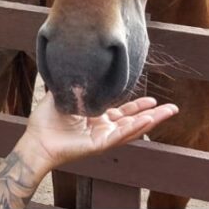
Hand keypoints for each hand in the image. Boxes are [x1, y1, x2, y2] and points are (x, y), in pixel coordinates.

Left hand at [18, 93, 177, 170]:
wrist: (36, 140)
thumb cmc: (46, 121)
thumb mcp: (61, 96)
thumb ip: (71, 83)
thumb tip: (74, 63)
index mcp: (96, 117)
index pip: (123, 111)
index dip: (138, 105)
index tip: (152, 99)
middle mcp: (103, 127)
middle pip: (134, 120)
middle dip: (153, 114)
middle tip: (172, 107)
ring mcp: (103, 137)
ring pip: (133, 128)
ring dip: (151, 120)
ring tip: (168, 112)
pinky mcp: (99, 145)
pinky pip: (121, 135)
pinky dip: (135, 128)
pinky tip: (148, 121)